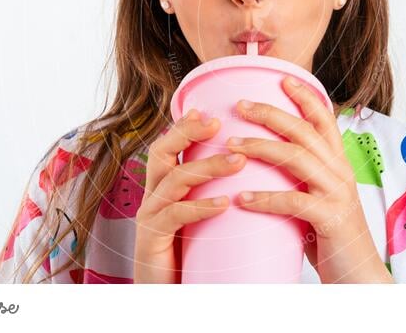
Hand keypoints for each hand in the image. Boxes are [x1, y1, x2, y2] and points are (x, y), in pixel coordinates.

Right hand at [133, 108, 246, 282]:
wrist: (172, 295)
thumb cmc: (192, 254)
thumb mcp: (205, 217)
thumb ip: (217, 191)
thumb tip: (255, 167)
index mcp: (165, 187)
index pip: (170, 145)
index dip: (186, 125)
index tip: (212, 110)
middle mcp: (153, 196)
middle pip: (161, 152)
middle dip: (188, 132)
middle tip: (218, 122)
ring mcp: (150, 217)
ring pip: (173, 180)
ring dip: (206, 167)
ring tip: (238, 161)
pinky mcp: (152, 240)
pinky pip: (175, 216)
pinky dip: (200, 206)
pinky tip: (223, 203)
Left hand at [226, 76, 392, 283]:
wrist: (359, 277)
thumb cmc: (331, 238)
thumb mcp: (318, 200)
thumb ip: (299, 180)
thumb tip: (263, 166)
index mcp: (338, 164)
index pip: (324, 120)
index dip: (305, 97)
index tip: (283, 79)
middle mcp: (340, 172)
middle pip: (305, 131)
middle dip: (272, 113)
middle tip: (241, 104)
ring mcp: (337, 194)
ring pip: (298, 158)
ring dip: (261, 147)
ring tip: (232, 144)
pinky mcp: (331, 219)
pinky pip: (294, 201)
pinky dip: (265, 198)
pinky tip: (242, 199)